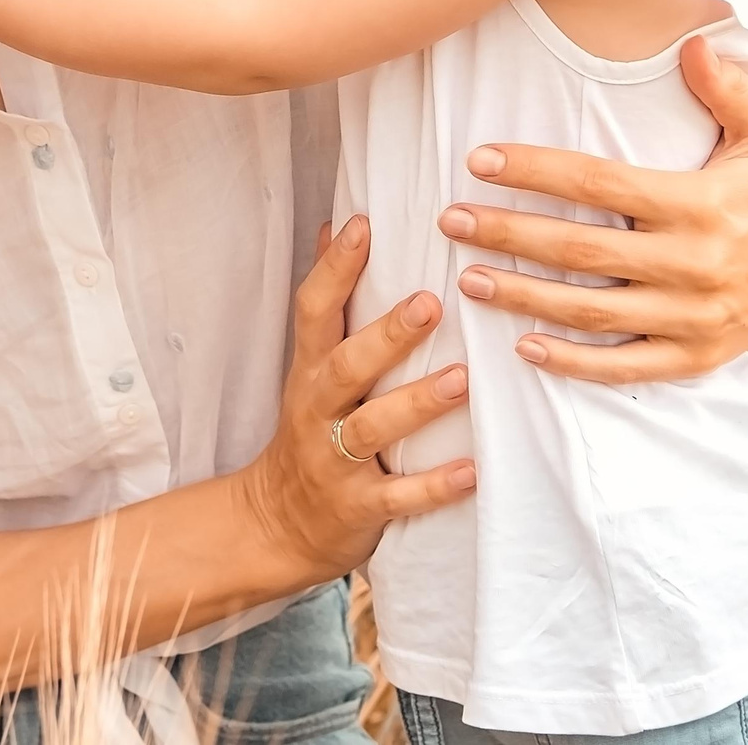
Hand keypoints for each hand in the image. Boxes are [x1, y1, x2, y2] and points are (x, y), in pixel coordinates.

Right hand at [235, 218, 475, 583]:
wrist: (276, 523)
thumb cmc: (310, 429)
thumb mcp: (309, 364)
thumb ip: (329, 301)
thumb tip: (336, 224)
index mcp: (311, 368)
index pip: (315, 309)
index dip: (335, 267)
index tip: (364, 224)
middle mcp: (318, 409)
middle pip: (347, 365)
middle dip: (387, 335)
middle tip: (431, 302)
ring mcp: (335, 459)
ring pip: (372, 428)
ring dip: (417, 403)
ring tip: (461, 380)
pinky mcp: (358, 507)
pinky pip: (397, 497)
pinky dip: (433, 486)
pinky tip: (471, 470)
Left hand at [440, 35, 747, 383]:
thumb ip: (732, 89)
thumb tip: (696, 44)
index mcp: (699, 204)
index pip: (601, 183)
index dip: (537, 170)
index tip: (481, 159)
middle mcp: (691, 263)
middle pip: (582, 250)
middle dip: (509, 233)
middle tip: (452, 220)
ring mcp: (690, 316)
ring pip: (592, 310)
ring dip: (524, 296)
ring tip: (468, 279)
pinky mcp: (691, 357)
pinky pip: (622, 366)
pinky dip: (571, 361)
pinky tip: (522, 345)